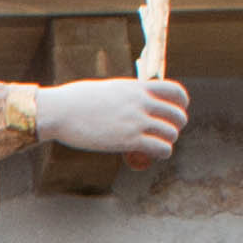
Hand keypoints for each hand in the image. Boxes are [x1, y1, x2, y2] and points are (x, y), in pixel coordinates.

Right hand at [33, 77, 189, 163]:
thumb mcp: (109, 90)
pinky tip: (153, 155)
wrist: (61, 110)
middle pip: (177, 115)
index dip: (181, 103)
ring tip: (157, 146)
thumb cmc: (77, 101)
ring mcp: (136, 121)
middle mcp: (141, 102)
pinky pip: (161, 148)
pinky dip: (161, 153)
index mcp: (137, 87)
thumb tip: (129, 101)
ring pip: (171, 133)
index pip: (175, 91)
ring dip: (167, 141)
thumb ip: (126, 95)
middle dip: (175, 126)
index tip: (175, 112)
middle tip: (163, 133)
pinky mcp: (129, 140)